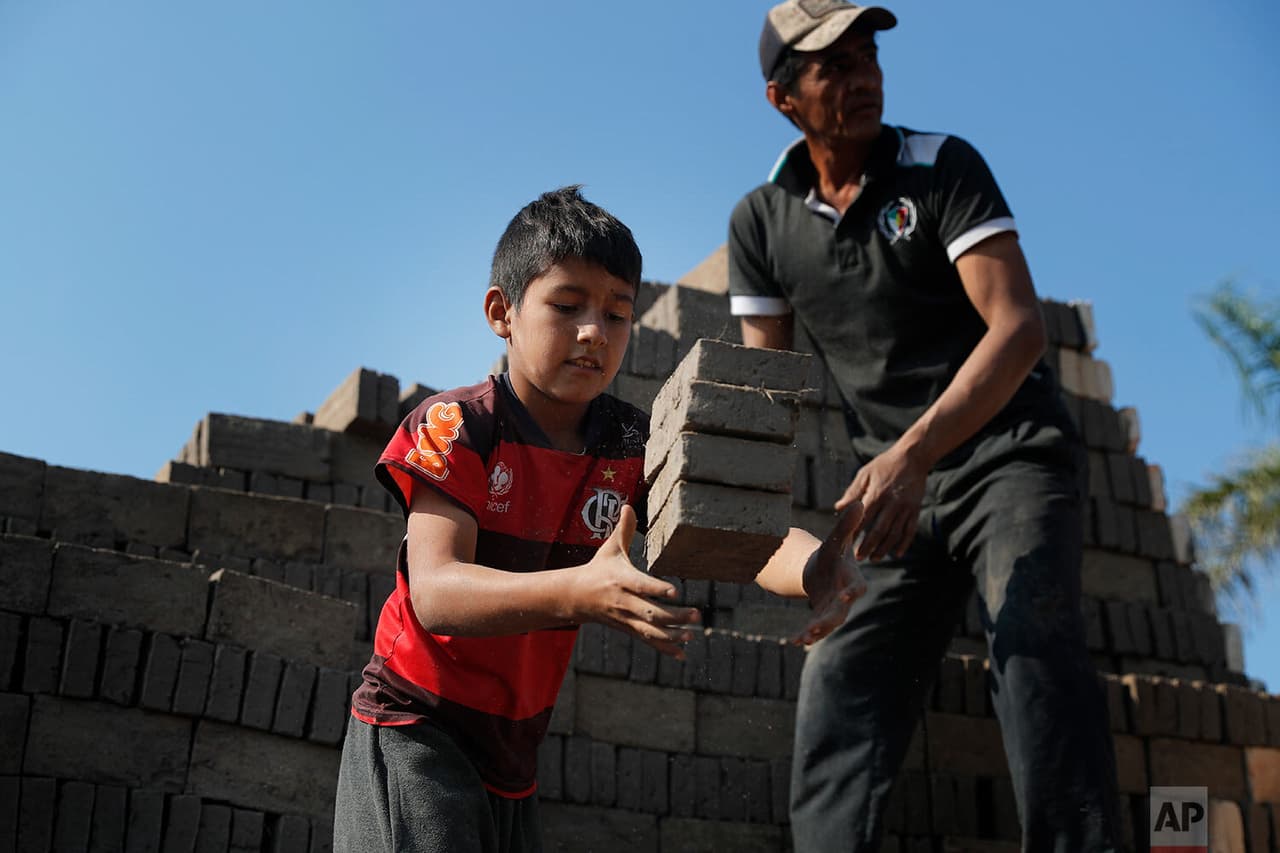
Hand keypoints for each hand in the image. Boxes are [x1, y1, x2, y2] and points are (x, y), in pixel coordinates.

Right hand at [571, 505, 700, 657]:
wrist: (576, 597)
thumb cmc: (598, 569)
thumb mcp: (610, 549)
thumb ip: (624, 530)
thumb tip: (628, 505)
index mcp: (622, 580)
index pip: (642, 585)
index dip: (658, 589)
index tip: (675, 591)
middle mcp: (624, 602)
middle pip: (651, 612)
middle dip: (674, 616)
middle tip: (697, 614)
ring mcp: (626, 619)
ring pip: (650, 631)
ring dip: (672, 636)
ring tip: (692, 635)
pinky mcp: (628, 629)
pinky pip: (648, 641)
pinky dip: (665, 649)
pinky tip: (683, 655)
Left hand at [792, 503, 867, 644]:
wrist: (824, 569)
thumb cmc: (833, 553)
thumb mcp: (837, 539)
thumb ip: (846, 525)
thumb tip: (859, 502)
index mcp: (852, 579)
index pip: (857, 587)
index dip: (853, 591)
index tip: (847, 595)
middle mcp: (845, 598)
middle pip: (841, 611)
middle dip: (830, 619)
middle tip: (818, 627)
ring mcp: (834, 610)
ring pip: (828, 624)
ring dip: (817, 631)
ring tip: (804, 638)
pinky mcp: (822, 617)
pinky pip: (815, 628)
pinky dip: (806, 635)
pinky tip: (794, 642)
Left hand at [835, 442, 927, 560]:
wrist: (913, 457)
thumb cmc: (884, 464)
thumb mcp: (865, 474)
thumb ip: (852, 493)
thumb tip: (838, 508)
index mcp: (877, 494)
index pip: (863, 518)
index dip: (854, 533)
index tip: (845, 543)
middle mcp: (892, 503)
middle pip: (879, 530)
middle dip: (868, 546)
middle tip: (859, 557)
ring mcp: (905, 508)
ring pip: (895, 534)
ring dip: (884, 548)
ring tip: (874, 558)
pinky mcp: (915, 510)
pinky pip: (910, 531)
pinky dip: (904, 544)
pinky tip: (897, 553)